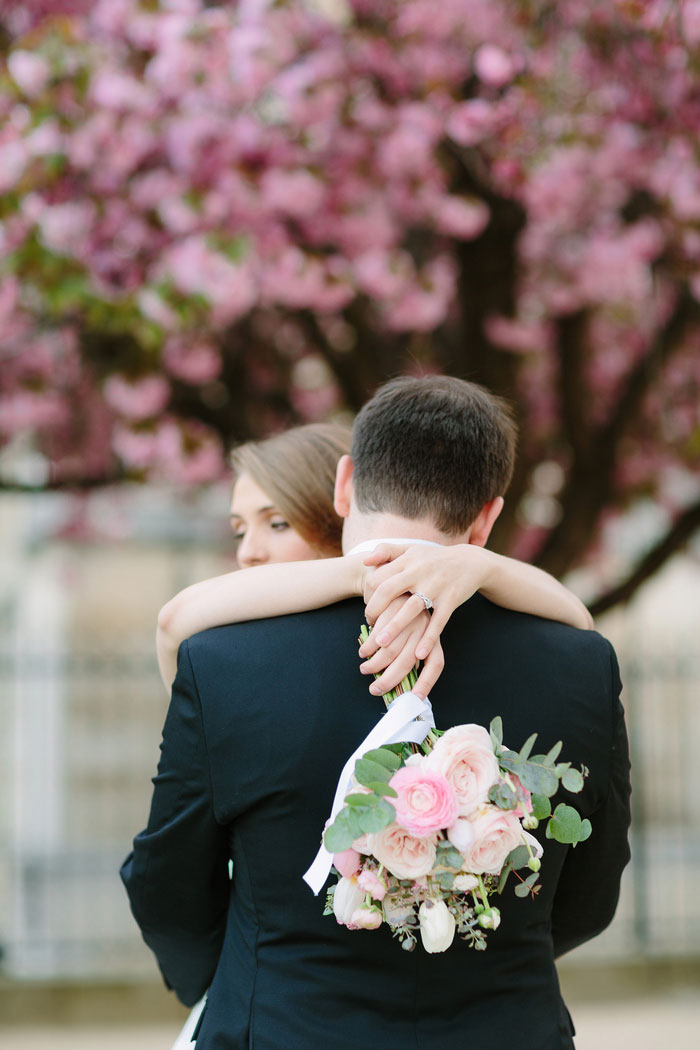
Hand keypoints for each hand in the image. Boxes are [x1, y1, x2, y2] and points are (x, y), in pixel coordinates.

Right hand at [358, 595, 444, 698]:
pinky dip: (368, 647)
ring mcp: (408, 617)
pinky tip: (363, 651)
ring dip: (375, 665)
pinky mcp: (392, 608)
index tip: (415, 698)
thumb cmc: (405, 615)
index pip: (435, 664)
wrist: (397, 579)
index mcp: (433, 637)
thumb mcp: (415, 632)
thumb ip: (410, 652)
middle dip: (389, 680)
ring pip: (390, 650)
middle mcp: (424, 628)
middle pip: (407, 662)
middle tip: (375, 690)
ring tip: (365, 669)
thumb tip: (401, 683)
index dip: (426, 683)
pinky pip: (378, 634)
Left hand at [360, 541, 490, 669]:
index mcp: (407, 561)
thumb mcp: (411, 549)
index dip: (368, 595)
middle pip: (388, 590)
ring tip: (381, 643)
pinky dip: (428, 638)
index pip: (378, 578)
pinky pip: (438, 621)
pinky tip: (418, 654)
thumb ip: (387, 551)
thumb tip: (365, 561)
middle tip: (369, 624)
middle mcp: (419, 572)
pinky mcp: (451, 599)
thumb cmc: (434, 558)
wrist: (471, 561)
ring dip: (394, 627)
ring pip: (411, 608)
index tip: (368, 608)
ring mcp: (436, 586)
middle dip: (374, 609)